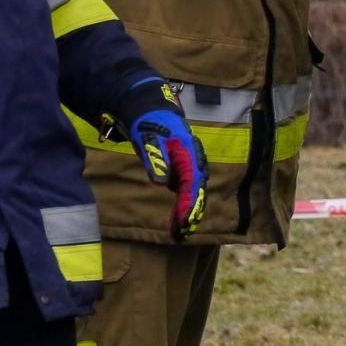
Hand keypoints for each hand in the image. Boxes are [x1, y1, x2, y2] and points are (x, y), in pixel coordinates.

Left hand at [117, 82, 207, 241]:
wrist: (152, 112)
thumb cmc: (150, 125)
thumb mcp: (148, 139)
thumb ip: (156, 159)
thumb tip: (161, 181)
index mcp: (189, 153)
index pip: (192, 182)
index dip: (188, 203)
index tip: (182, 221)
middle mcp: (194, 160)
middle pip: (198, 189)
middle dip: (192, 212)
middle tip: (182, 233)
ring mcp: (190, 165)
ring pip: (194, 192)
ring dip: (189, 212)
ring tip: (180, 233)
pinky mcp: (183, 169)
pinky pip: (187, 190)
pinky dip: (184, 206)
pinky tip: (176, 220)